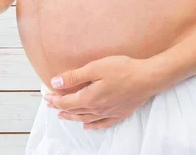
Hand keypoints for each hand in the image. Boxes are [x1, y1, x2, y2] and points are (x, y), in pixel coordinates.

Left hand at [44, 55, 173, 129]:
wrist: (148, 78)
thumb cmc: (122, 69)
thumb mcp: (95, 68)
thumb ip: (74, 76)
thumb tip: (55, 82)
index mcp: (90, 98)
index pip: (67, 102)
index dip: (55, 100)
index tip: (47, 96)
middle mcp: (98, 109)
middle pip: (75, 111)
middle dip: (61, 107)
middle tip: (51, 105)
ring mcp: (109, 113)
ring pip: (86, 118)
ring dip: (73, 117)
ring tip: (63, 115)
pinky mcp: (120, 113)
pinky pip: (102, 124)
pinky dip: (93, 126)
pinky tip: (88, 126)